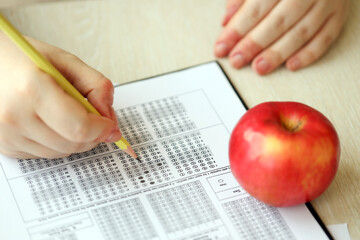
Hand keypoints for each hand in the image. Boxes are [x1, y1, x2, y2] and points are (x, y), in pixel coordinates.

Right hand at [0, 33, 120, 158]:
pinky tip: (49, 122)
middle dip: (93, 135)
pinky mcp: (4, 145)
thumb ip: (95, 85)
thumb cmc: (22, 58)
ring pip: (60, 152)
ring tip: (66, 114)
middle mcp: (15, 116)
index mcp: (32, 90)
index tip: (111, 125)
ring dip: (74, 139)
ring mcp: (6, 134)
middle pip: (72, 144)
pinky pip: (44, 154)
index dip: (102, 129)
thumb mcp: (64, 61)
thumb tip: (109, 115)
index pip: (79, 127)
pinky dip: (56, 142)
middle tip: (95, 118)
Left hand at [215, 0, 348, 74]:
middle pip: (277, 22)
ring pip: (301, 32)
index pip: (256, 7)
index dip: (237, 30)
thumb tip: (227, 20)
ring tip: (259, 67)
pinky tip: (290, 65)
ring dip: (277, 53)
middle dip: (253, 44)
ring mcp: (326, 3)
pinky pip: (325, 38)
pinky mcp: (338, 16)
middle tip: (237, 60)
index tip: (222, 46)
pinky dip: (308, 54)